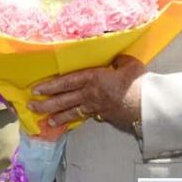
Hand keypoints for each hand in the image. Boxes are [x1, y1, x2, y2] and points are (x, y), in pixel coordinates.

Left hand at [26, 55, 144, 132]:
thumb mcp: (126, 63)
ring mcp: (96, 106)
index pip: (66, 82)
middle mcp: (90, 94)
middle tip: (31, 106)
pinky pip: (85, 117)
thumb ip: (116, 60)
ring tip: (46, 121)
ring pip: (72, 112)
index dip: (50, 86)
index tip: (36, 90)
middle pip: (64, 99)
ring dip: (57, 116)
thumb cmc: (138, 81)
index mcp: (93, 78)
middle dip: (46, 104)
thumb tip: (113, 59)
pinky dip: (75, 120)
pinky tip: (68, 123)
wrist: (149, 104)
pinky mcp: (103, 115)